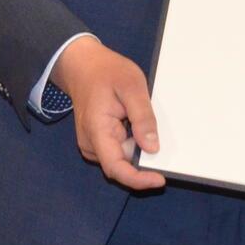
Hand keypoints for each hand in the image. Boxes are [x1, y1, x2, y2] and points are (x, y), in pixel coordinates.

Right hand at [52, 37, 165, 190]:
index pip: (116, 168)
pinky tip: (134, 123)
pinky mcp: (98, 141)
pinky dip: (132, 142)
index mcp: (96, 131)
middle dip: (143, 159)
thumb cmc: (106, 72)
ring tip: (141, 118)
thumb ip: (142, 117)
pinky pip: (119, 150)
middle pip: (121, 165)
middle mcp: (91, 144)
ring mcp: (93, 144)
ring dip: (138, 148)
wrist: (83, 65)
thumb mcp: (132, 86)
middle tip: (160, 135)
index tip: (160, 179)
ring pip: (122, 158)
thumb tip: (152, 148)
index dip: (139, 179)